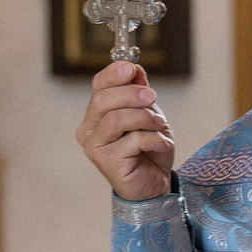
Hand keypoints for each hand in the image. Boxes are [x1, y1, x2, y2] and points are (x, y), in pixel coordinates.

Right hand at [77, 60, 174, 201]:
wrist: (156, 184)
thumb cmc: (149, 149)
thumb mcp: (148, 114)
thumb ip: (139, 92)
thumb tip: (134, 67)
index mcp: (96, 115)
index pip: (98, 87)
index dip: (113, 75)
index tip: (131, 68)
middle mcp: (88, 130)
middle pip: (103, 101)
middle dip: (132, 95)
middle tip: (152, 98)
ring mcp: (95, 147)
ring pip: (117, 119)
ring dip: (145, 118)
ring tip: (161, 126)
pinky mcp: (107, 162)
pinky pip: (132, 140)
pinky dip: (154, 139)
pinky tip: (162, 145)